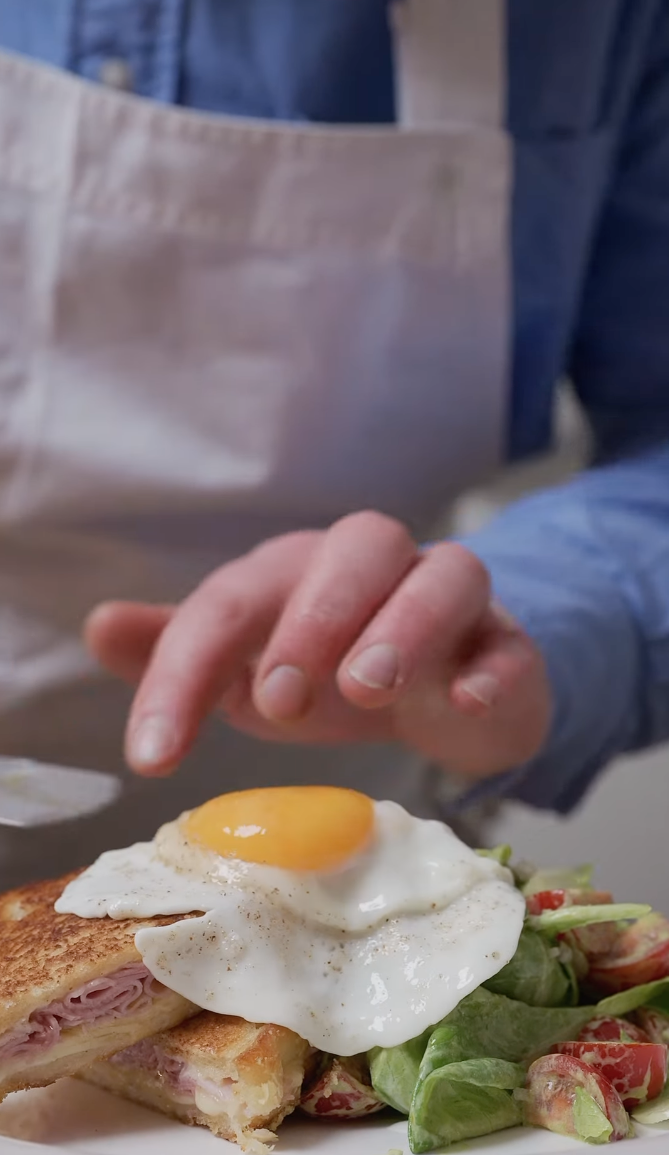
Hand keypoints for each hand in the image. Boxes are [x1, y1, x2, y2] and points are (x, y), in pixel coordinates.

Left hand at [85, 512, 550, 778]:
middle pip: (359, 546)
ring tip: (368, 690)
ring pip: (446, 574)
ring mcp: (451, 602)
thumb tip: (99, 625)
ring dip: (404, 626)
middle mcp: (376, 569)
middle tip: (281, 699)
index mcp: (300, 572)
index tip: (153, 755)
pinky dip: (491, 669)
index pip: (234, 598)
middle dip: (316, 615)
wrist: (451, 689)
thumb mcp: (252, 668)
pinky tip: (463, 704)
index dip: (185, 670)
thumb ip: (183, 652)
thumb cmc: (337, 673)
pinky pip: (511, 642)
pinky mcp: (507, 646)